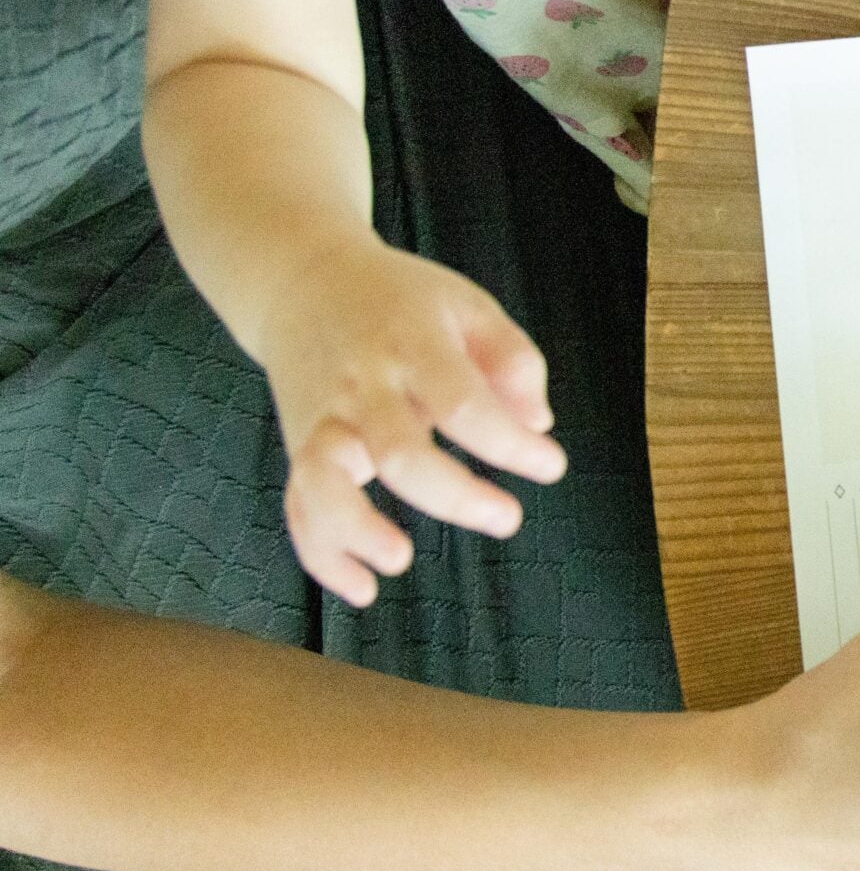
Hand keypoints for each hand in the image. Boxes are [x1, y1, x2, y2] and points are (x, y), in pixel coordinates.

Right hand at [259, 234, 564, 605]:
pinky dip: (321, 554)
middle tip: (507, 518)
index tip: (550, 465)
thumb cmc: (401, 302)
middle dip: (455, 496)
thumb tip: (537, 425)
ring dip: (357, 530)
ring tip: (401, 561)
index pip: (463, 403)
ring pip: (322, 482)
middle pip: (398, 451)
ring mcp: (321, 419)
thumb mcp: (468, 306)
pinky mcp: (298, 447)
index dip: (510, 445)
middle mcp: (360, 385)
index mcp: (412, 345)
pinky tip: (363, 588)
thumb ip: (513, 361)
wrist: (302, 281)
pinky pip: (298, 506)